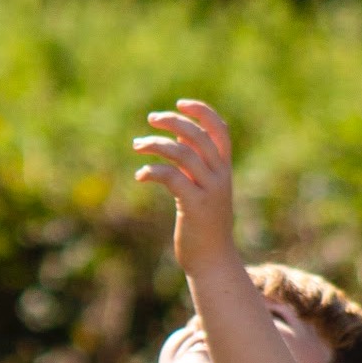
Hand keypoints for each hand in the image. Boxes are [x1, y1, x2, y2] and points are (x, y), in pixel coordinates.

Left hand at [132, 99, 240, 275]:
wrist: (212, 259)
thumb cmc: (203, 222)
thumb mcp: (202, 187)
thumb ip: (194, 162)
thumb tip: (177, 134)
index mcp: (224, 169)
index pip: (220, 131)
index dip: (203, 112)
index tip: (180, 103)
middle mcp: (221, 176)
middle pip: (198, 137)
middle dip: (173, 122)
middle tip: (151, 119)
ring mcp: (210, 191)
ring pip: (183, 154)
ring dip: (156, 145)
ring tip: (137, 146)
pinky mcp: (195, 206)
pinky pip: (172, 178)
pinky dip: (153, 171)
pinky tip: (141, 176)